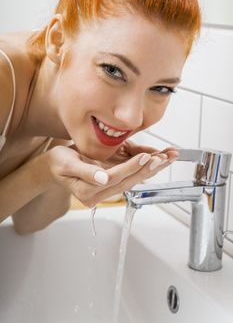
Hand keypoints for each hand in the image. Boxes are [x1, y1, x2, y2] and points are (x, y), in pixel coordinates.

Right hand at [46, 142, 178, 207]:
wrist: (53, 169)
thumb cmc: (58, 164)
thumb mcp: (66, 164)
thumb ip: (85, 172)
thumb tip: (103, 179)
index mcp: (88, 192)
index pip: (114, 179)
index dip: (131, 168)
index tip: (146, 156)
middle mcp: (99, 195)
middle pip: (128, 182)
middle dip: (148, 169)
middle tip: (166, 158)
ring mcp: (106, 191)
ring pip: (132, 180)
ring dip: (151, 169)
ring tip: (168, 158)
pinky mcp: (110, 184)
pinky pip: (130, 177)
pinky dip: (144, 168)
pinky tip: (157, 161)